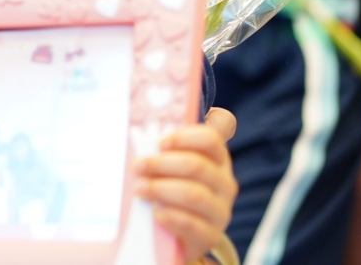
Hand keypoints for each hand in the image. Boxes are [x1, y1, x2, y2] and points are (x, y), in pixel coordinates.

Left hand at [136, 107, 237, 263]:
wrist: (175, 234)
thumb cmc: (167, 187)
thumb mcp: (165, 164)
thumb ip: (161, 147)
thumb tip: (136, 126)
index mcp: (215, 156)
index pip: (215, 135)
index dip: (187, 135)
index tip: (161, 142)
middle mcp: (223, 181)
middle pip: (197, 165)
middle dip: (162, 164)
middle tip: (138, 167)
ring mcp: (220, 209)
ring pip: (194, 194)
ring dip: (162, 189)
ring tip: (140, 189)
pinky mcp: (211, 235)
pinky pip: (193, 224)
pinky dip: (171, 216)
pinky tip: (156, 213)